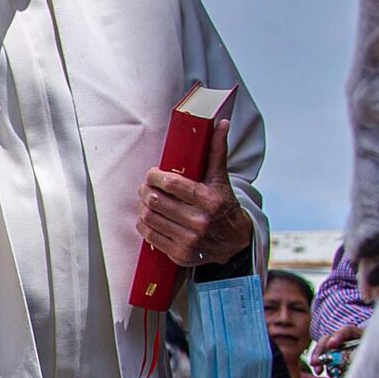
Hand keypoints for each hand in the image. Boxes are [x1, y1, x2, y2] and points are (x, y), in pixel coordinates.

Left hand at [138, 117, 252, 269]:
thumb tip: (223, 122)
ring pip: (150, 219)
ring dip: (143, 207)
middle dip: (145, 191)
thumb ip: (217, 150)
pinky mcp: (181, 255)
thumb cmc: (224, 204)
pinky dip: (144, 225)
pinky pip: (151, 237)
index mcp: (209, 200)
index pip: (172, 185)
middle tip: (145, 186)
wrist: (235, 241)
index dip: (155, 177)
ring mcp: (190, 241)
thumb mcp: (221, 178)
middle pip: (157, 202)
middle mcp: (200, 222)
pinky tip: (148, 216)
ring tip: (146, 200)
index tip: (152, 173)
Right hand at [309, 323, 364, 373]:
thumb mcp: (374, 356)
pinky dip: (321, 364)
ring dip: (318, 358)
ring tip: (317, 370)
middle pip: (330, 338)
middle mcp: (349, 339)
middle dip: (321, 349)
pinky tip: (320, 371)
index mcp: (361, 335)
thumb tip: (349, 364)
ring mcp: (342, 347)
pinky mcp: (338, 356)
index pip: (348, 331)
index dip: (338, 336)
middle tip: (315, 362)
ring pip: (325, 347)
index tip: (331, 345)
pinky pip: (326, 357)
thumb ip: (362, 358)